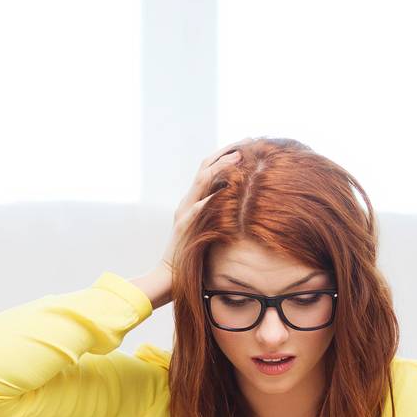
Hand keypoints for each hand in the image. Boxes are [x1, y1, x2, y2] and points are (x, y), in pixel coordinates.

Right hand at [161, 140, 251, 269]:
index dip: (225, 154)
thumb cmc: (192, 253)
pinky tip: (224, 191)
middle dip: (225, 152)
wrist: (170, 273)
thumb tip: (236, 199)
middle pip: (204, 167)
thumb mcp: (205, 227)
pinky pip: (196, 210)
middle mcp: (187, 201)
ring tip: (238, 158)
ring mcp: (184, 212)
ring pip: (201, 183)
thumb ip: (215, 211)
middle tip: (247, 142)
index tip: (245, 144)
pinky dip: (209, 199)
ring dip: (220, 168)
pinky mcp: (184, 227)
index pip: (208, 169)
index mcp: (192, 200)